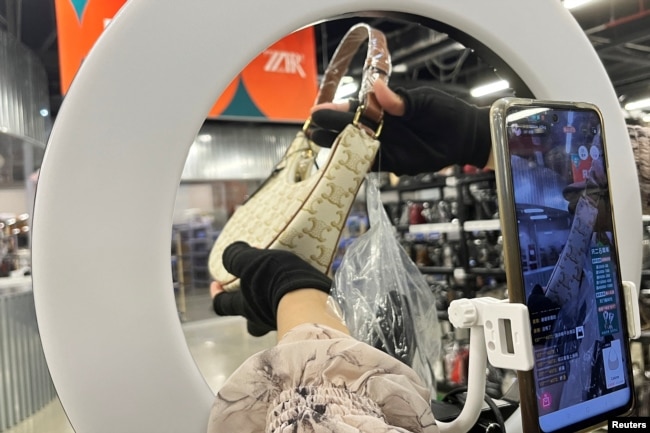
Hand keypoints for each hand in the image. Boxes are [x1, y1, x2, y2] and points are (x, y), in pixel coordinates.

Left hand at [211, 242, 331, 335]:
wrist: (311, 300)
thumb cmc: (275, 281)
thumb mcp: (251, 262)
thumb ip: (236, 257)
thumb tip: (228, 254)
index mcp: (245, 307)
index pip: (222, 305)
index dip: (217, 294)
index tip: (216, 283)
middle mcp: (261, 319)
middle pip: (249, 319)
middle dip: (249, 305)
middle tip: (255, 288)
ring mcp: (283, 322)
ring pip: (273, 314)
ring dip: (274, 299)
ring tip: (283, 279)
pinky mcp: (304, 320)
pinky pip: (295, 309)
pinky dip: (294, 298)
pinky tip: (302, 284)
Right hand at [309, 80, 491, 174]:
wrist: (464, 135)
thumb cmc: (445, 113)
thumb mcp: (423, 101)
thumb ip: (400, 100)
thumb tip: (377, 89)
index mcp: (385, 108)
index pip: (356, 108)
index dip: (337, 110)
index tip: (319, 111)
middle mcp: (381, 127)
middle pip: (350, 128)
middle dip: (331, 128)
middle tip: (311, 129)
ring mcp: (385, 146)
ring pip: (355, 147)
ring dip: (337, 147)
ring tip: (318, 144)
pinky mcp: (393, 163)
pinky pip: (370, 166)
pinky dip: (355, 166)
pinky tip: (338, 165)